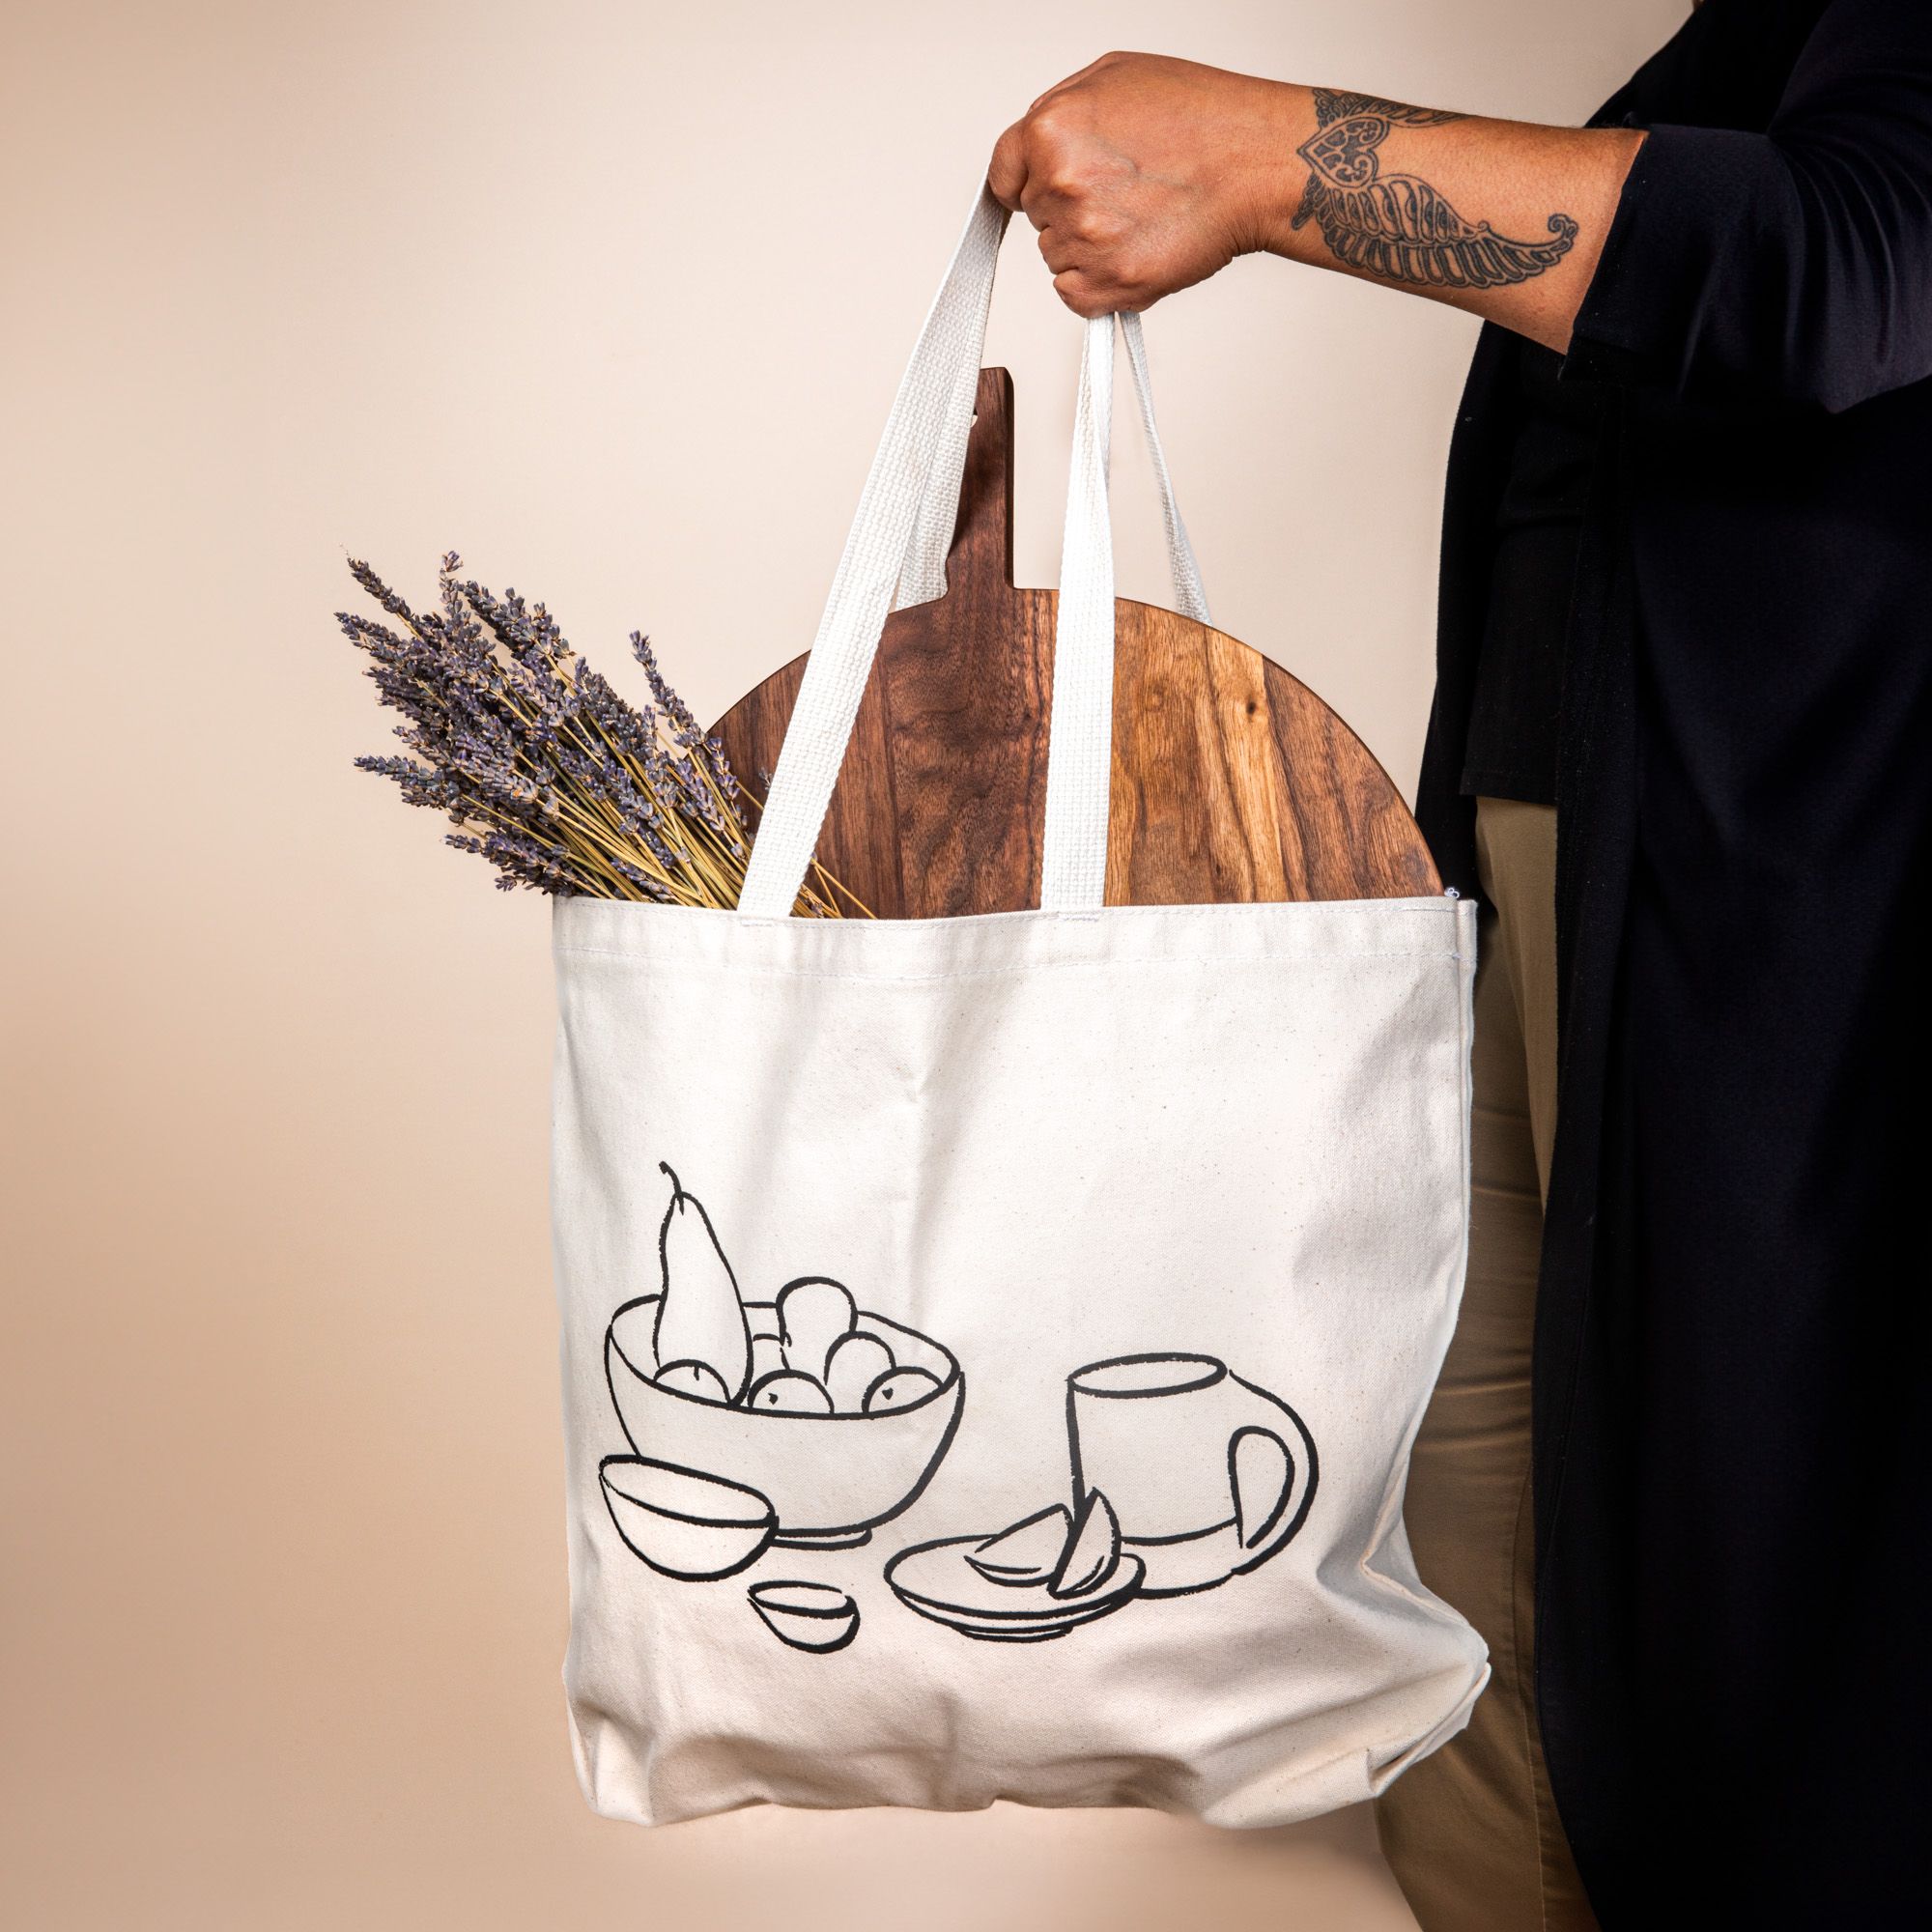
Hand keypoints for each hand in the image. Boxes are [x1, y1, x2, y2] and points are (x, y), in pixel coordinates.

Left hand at [989, 52, 1299, 316]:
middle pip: (1036, 215)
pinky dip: (1098, 284)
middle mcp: (1060, 185)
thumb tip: (1035, 143)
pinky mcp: (1110, 283)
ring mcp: (1084, 238)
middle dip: (1069, 206)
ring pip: (1057, 255)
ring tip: (1140, 216)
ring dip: (1088, 244)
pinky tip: (1135, 251)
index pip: (1002, 174)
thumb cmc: (1203, 116)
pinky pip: (1075, 294)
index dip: (1023, 181)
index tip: (1036, 190)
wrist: (1257, 164)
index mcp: (1052, 130)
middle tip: (1124, 190)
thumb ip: (1062, 111)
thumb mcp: (1117, 76)